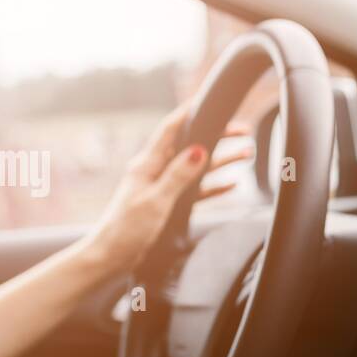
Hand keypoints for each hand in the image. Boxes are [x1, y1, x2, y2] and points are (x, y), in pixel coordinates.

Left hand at [86, 104, 252, 270]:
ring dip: (221, 162)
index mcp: (147, 164)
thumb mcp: (156, 200)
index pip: (171, 129)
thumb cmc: (126, 230)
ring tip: (246, 155)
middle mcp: (155, 171)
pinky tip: (231, 185)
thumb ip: (179, 175)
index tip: (210, 99)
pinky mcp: (168, 205)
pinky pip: (196, 191)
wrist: (111, 258)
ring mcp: (162, 188)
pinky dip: (214, 187)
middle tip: (243, 130)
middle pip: (191, 146)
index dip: (191, 112)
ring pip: (198, 169)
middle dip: (218, 137)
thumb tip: (199, 150)